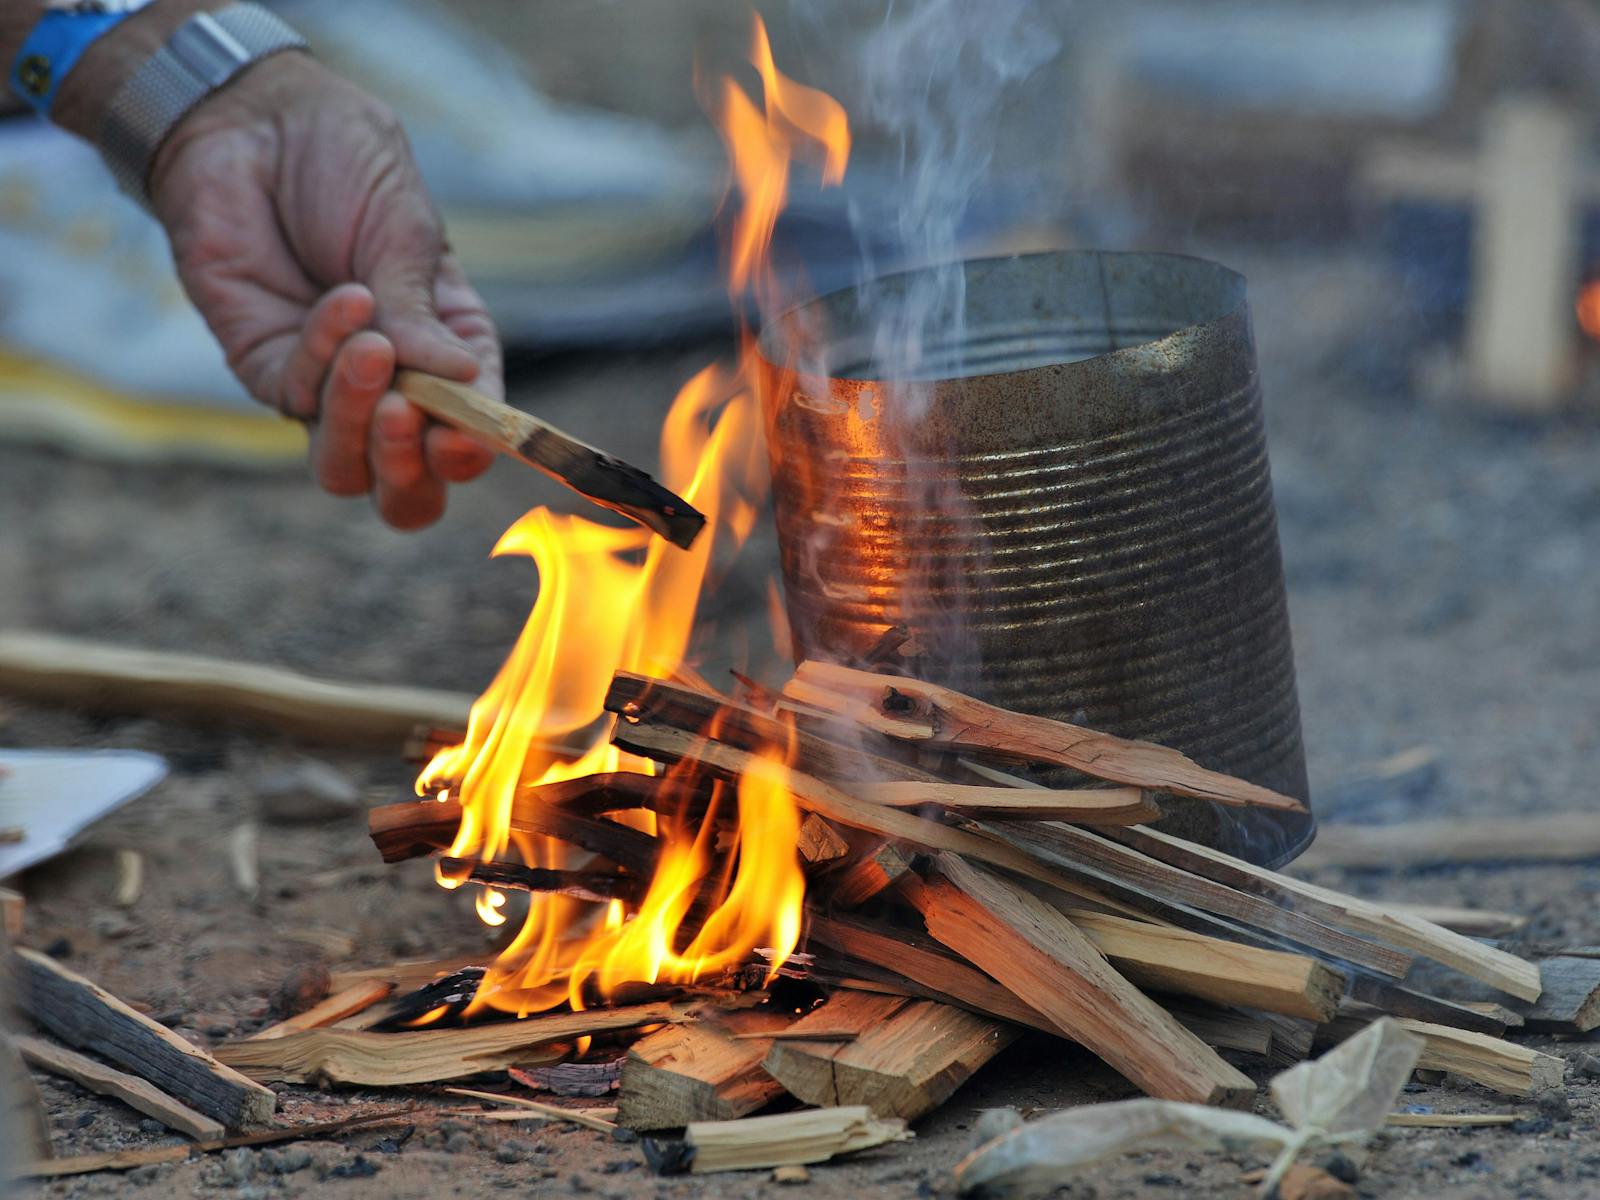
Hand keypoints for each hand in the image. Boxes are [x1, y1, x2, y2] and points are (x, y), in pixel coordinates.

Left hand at [147, 51, 496, 528]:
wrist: (251, 123)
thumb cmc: (345, 164)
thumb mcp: (406, 230)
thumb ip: (423, 312)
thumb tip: (462, 381)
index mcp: (452, 350)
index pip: (473, 432)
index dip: (472, 450)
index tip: (462, 434)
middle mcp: (396, 384)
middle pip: (409, 484)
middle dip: (409, 467)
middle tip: (406, 412)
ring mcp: (329, 386)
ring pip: (347, 469)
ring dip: (361, 423)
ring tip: (373, 351)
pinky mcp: (269, 369)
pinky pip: (299, 397)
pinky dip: (326, 353)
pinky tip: (342, 298)